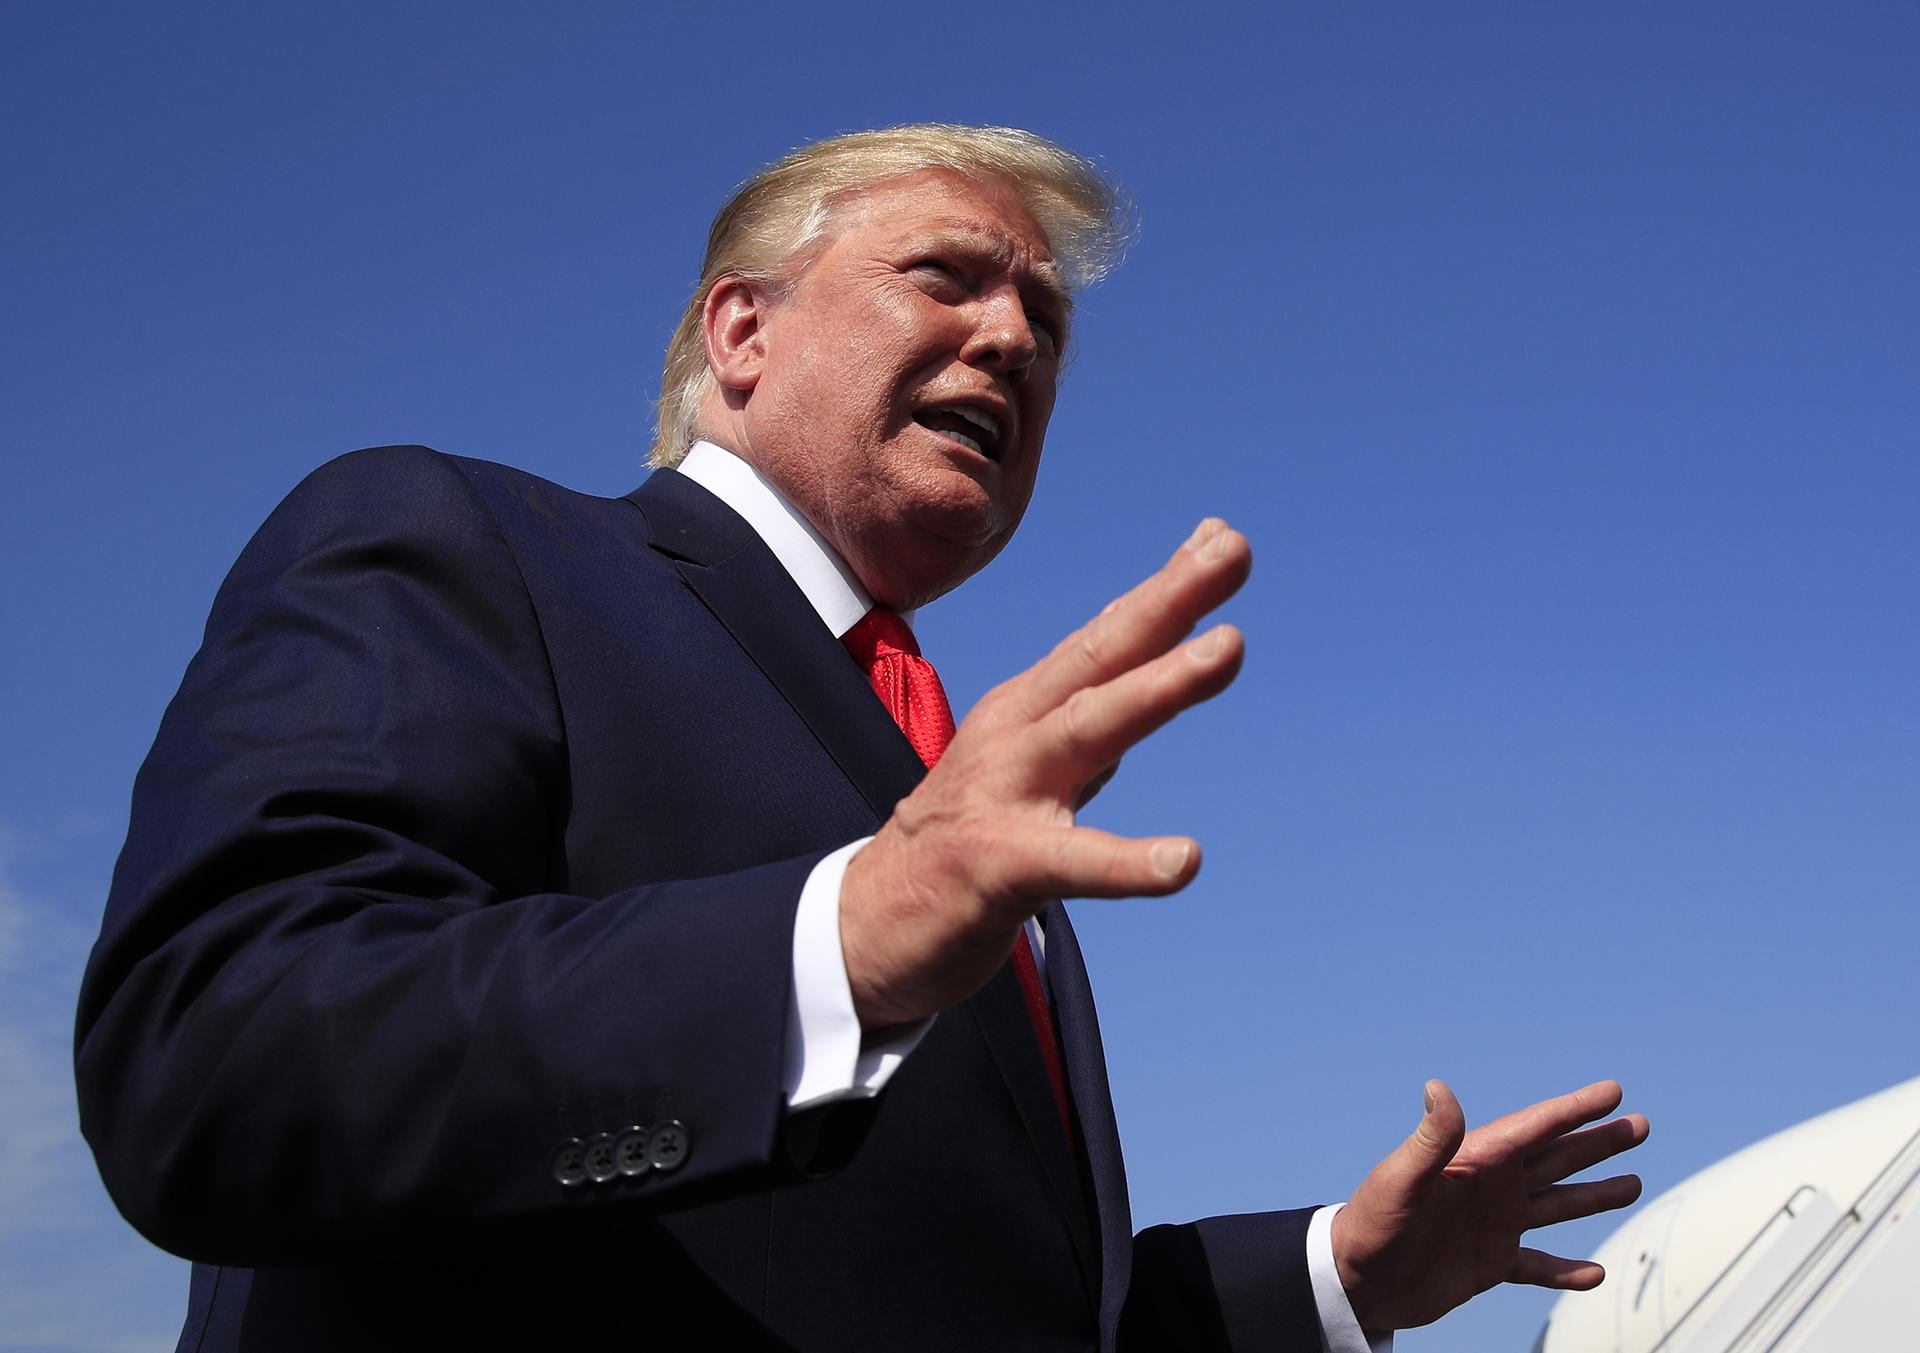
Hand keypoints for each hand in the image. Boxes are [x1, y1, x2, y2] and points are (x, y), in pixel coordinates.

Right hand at [840, 518, 1250, 1027]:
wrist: (868, 924)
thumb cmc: (965, 836)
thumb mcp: (1035, 761)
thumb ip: (1097, 714)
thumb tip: (1165, 660)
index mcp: (1027, 709)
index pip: (1105, 637)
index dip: (1166, 588)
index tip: (1223, 537)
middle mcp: (1015, 735)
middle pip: (1101, 657)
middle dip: (1170, 599)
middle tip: (1235, 550)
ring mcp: (1002, 795)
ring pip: (1089, 729)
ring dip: (1160, 685)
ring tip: (1229, 648)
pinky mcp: (996, 866)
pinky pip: (1071, 864)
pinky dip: (1126, 863)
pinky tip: (1183, 861)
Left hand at [1332, 1079, 1649, 1331]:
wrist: (1356, 1280)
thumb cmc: (1372, 1223)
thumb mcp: (1401, 1178)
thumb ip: (1430, 1138)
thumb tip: (1438, 1086)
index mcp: (1476, 1161)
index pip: (1536, 1128)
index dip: (1575, 1109)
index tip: (1613, 1091)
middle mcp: (1491, 1187)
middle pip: (1556, 1159)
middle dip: (1597, 1142)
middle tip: (1639, 1126)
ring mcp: (1493, 1224)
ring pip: (1556, 1205)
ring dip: (1594, 1196)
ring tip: (1634, 1183)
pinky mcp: (1488, 1262)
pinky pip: (1537, 1265)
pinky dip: (1565, 1270)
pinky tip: (1595, 1273)